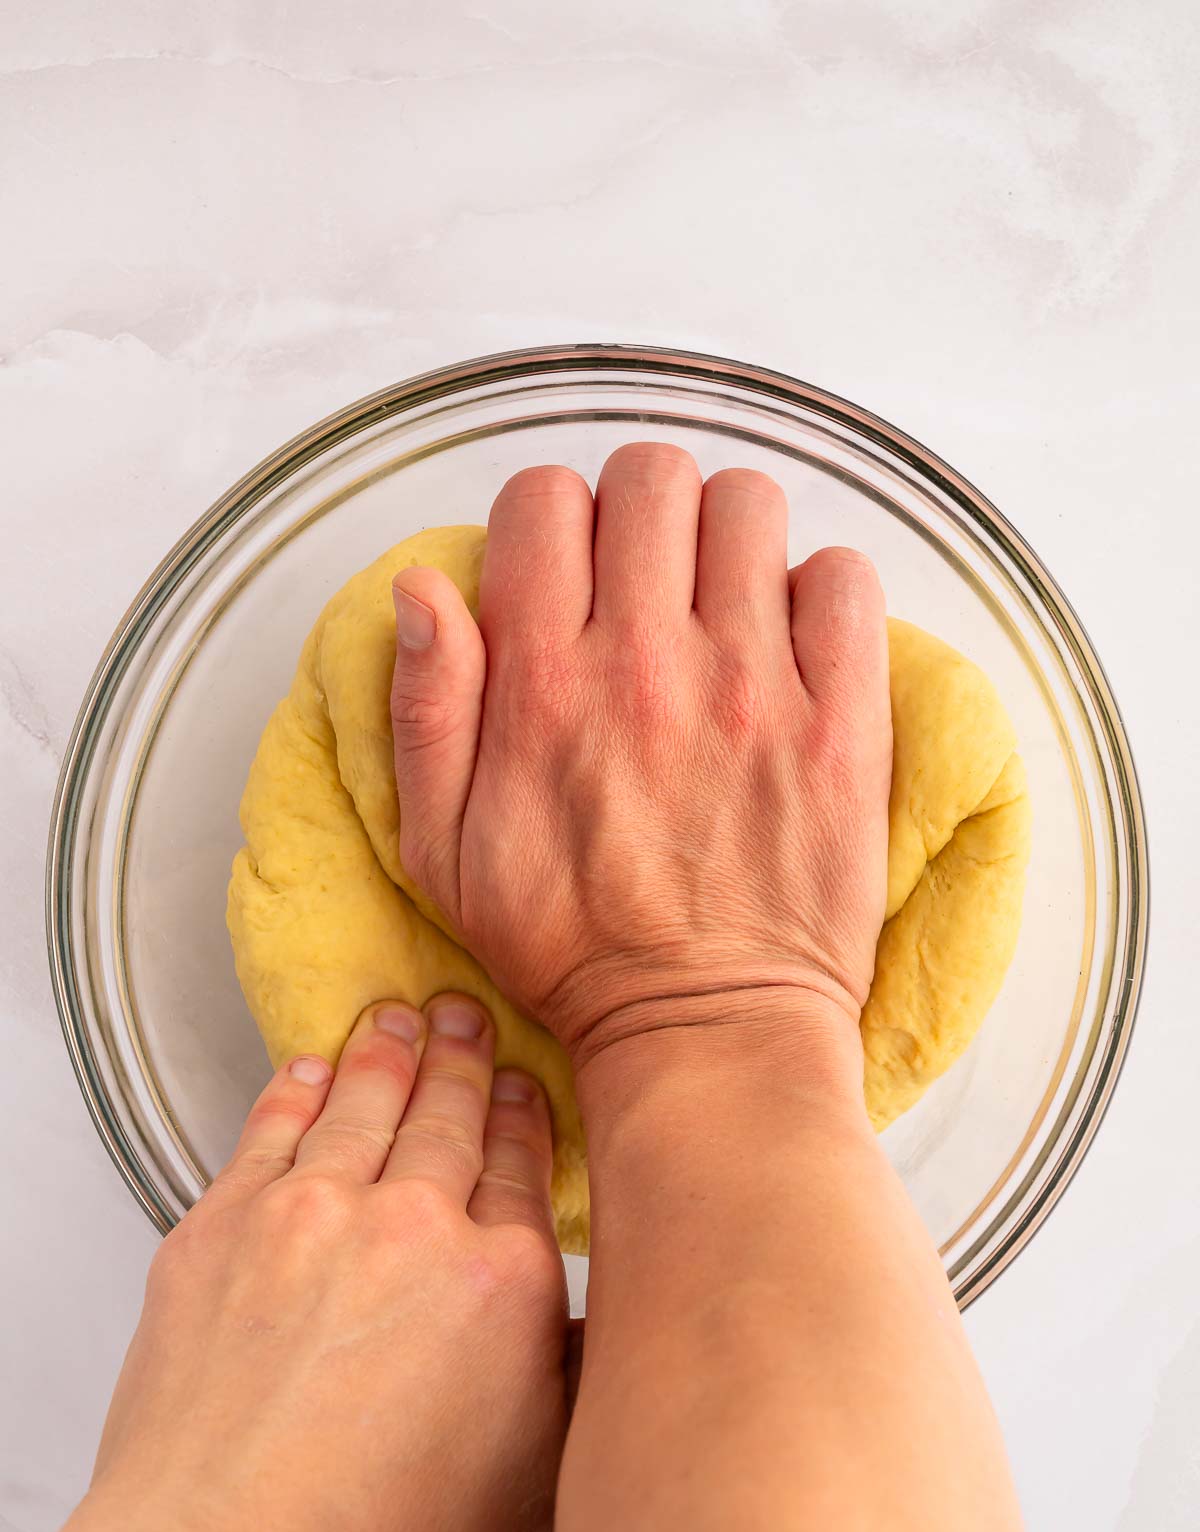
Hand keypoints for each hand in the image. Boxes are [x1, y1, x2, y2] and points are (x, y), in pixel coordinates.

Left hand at [5, 996, 570, 1531]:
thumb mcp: (555, 1517)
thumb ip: (599, 1403)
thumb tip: (628, 1334)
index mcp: (506, 1286)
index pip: (524, 1164)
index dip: (526, 1115)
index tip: (527, 1082)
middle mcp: (412, 1229)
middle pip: (447, 1117)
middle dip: (464, 1058)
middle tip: (470, 1013)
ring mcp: (307, 1222)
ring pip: (361, 1106)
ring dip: (387, 1055)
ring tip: (402, 1017)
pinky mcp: (219, 1236)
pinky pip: (269, 1131)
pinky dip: (296, 1089)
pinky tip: (310, 1068)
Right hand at [390, 443, 890, 1066]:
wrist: (705, 1033)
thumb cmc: (573, 950)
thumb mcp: (442, 853)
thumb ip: (425, 710)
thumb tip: (420, 587)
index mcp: (543, 685)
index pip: (543, 500)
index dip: (548, 523)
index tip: (565, 574)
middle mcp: (647, 665)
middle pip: (650, 478)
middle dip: (639, 512)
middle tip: (648, 579)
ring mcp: (753, 688)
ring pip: (750, 506)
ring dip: (730, 538)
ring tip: (723, 604)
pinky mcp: (839, 723)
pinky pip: (843, 580)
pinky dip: (819, 591)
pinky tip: (792, 645)